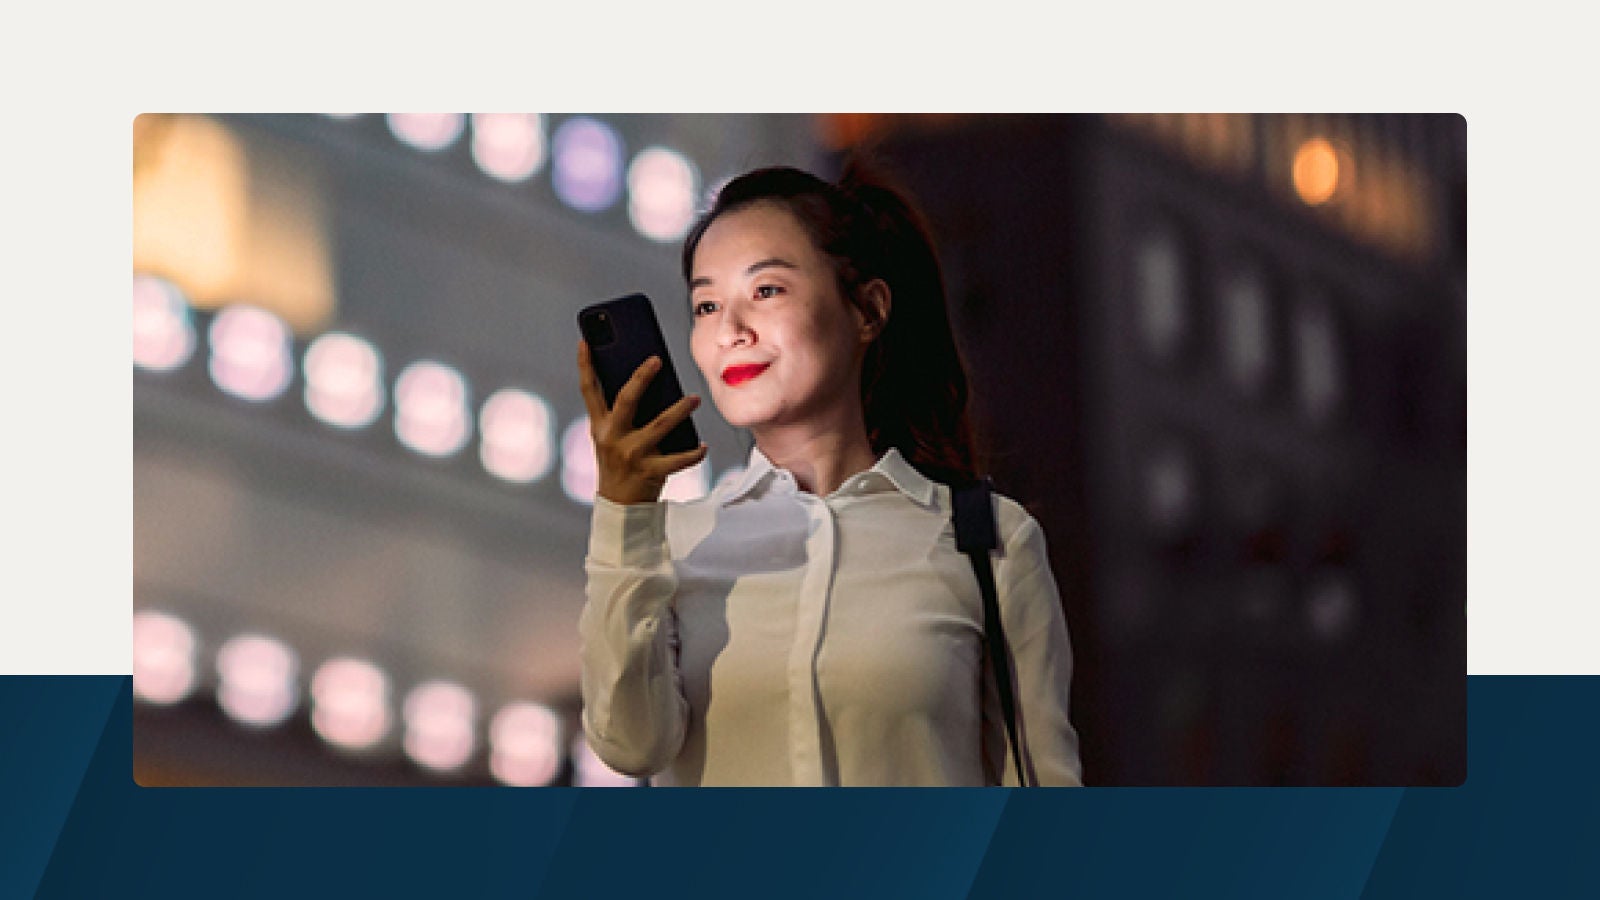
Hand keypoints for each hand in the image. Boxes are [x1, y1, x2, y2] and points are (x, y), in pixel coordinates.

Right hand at [577, 340, 708, 504]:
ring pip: (660, 425)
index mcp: (600, 426)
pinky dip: (694, 453)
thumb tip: (653, 383)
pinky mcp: (649, 472)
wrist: (619, 507)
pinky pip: (678, 459)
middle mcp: (612, 438)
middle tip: (658, 360)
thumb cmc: (620, 464)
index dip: (585, 365)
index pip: (588, 391)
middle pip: (626, 400)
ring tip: (694, 398)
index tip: (585, 341)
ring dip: (680, 409)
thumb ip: (625, 414)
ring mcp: (631, 455)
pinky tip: (703, 446)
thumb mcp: (613, 438)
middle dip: (641, 378)